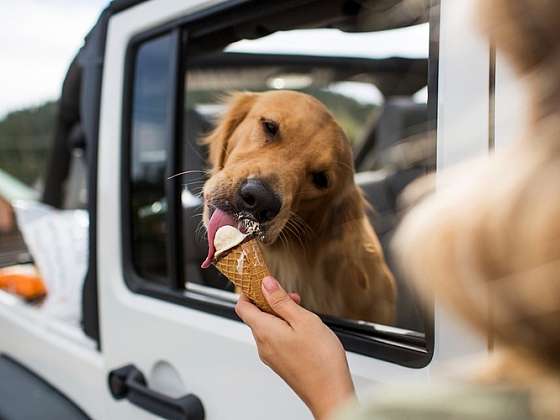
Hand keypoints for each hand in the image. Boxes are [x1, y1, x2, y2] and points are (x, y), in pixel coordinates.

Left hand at [236, 276, 354, 419]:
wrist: (330, 393)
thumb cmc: (320, 359)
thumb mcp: (303, 320)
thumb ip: (281, 300)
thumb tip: (265, 284)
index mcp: (264, 331)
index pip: (242, 306)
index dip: (249, 291)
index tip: (262, 281)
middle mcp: (263, 344)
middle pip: (256, 316)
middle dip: (271, 302)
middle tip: (292, 298)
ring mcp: (271, 356)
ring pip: (267, 327)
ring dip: (280, 315)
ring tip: (302, 313)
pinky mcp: (281, 363)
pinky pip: (275, 339)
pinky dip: (284, 328)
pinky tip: (303, 330)